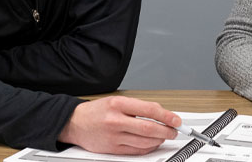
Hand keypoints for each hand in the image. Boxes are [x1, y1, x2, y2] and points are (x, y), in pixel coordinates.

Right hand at [58, 96, 179, 154]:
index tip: (176, 120)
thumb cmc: (96, 112)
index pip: (150, 110)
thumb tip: (161, 114)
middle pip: (149, 129)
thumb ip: (138, 107)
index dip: (167, 116)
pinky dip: (148, 148)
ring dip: (159, 140)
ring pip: (145, 142)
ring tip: (163, 136)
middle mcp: (115, 121)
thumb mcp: (116, 101)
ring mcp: (114, 137)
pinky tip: (152, 143)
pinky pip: (137, 151)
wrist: (74, 123)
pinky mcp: (113, 149)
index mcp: (118, 105)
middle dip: (167, 131)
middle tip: (174, 130)